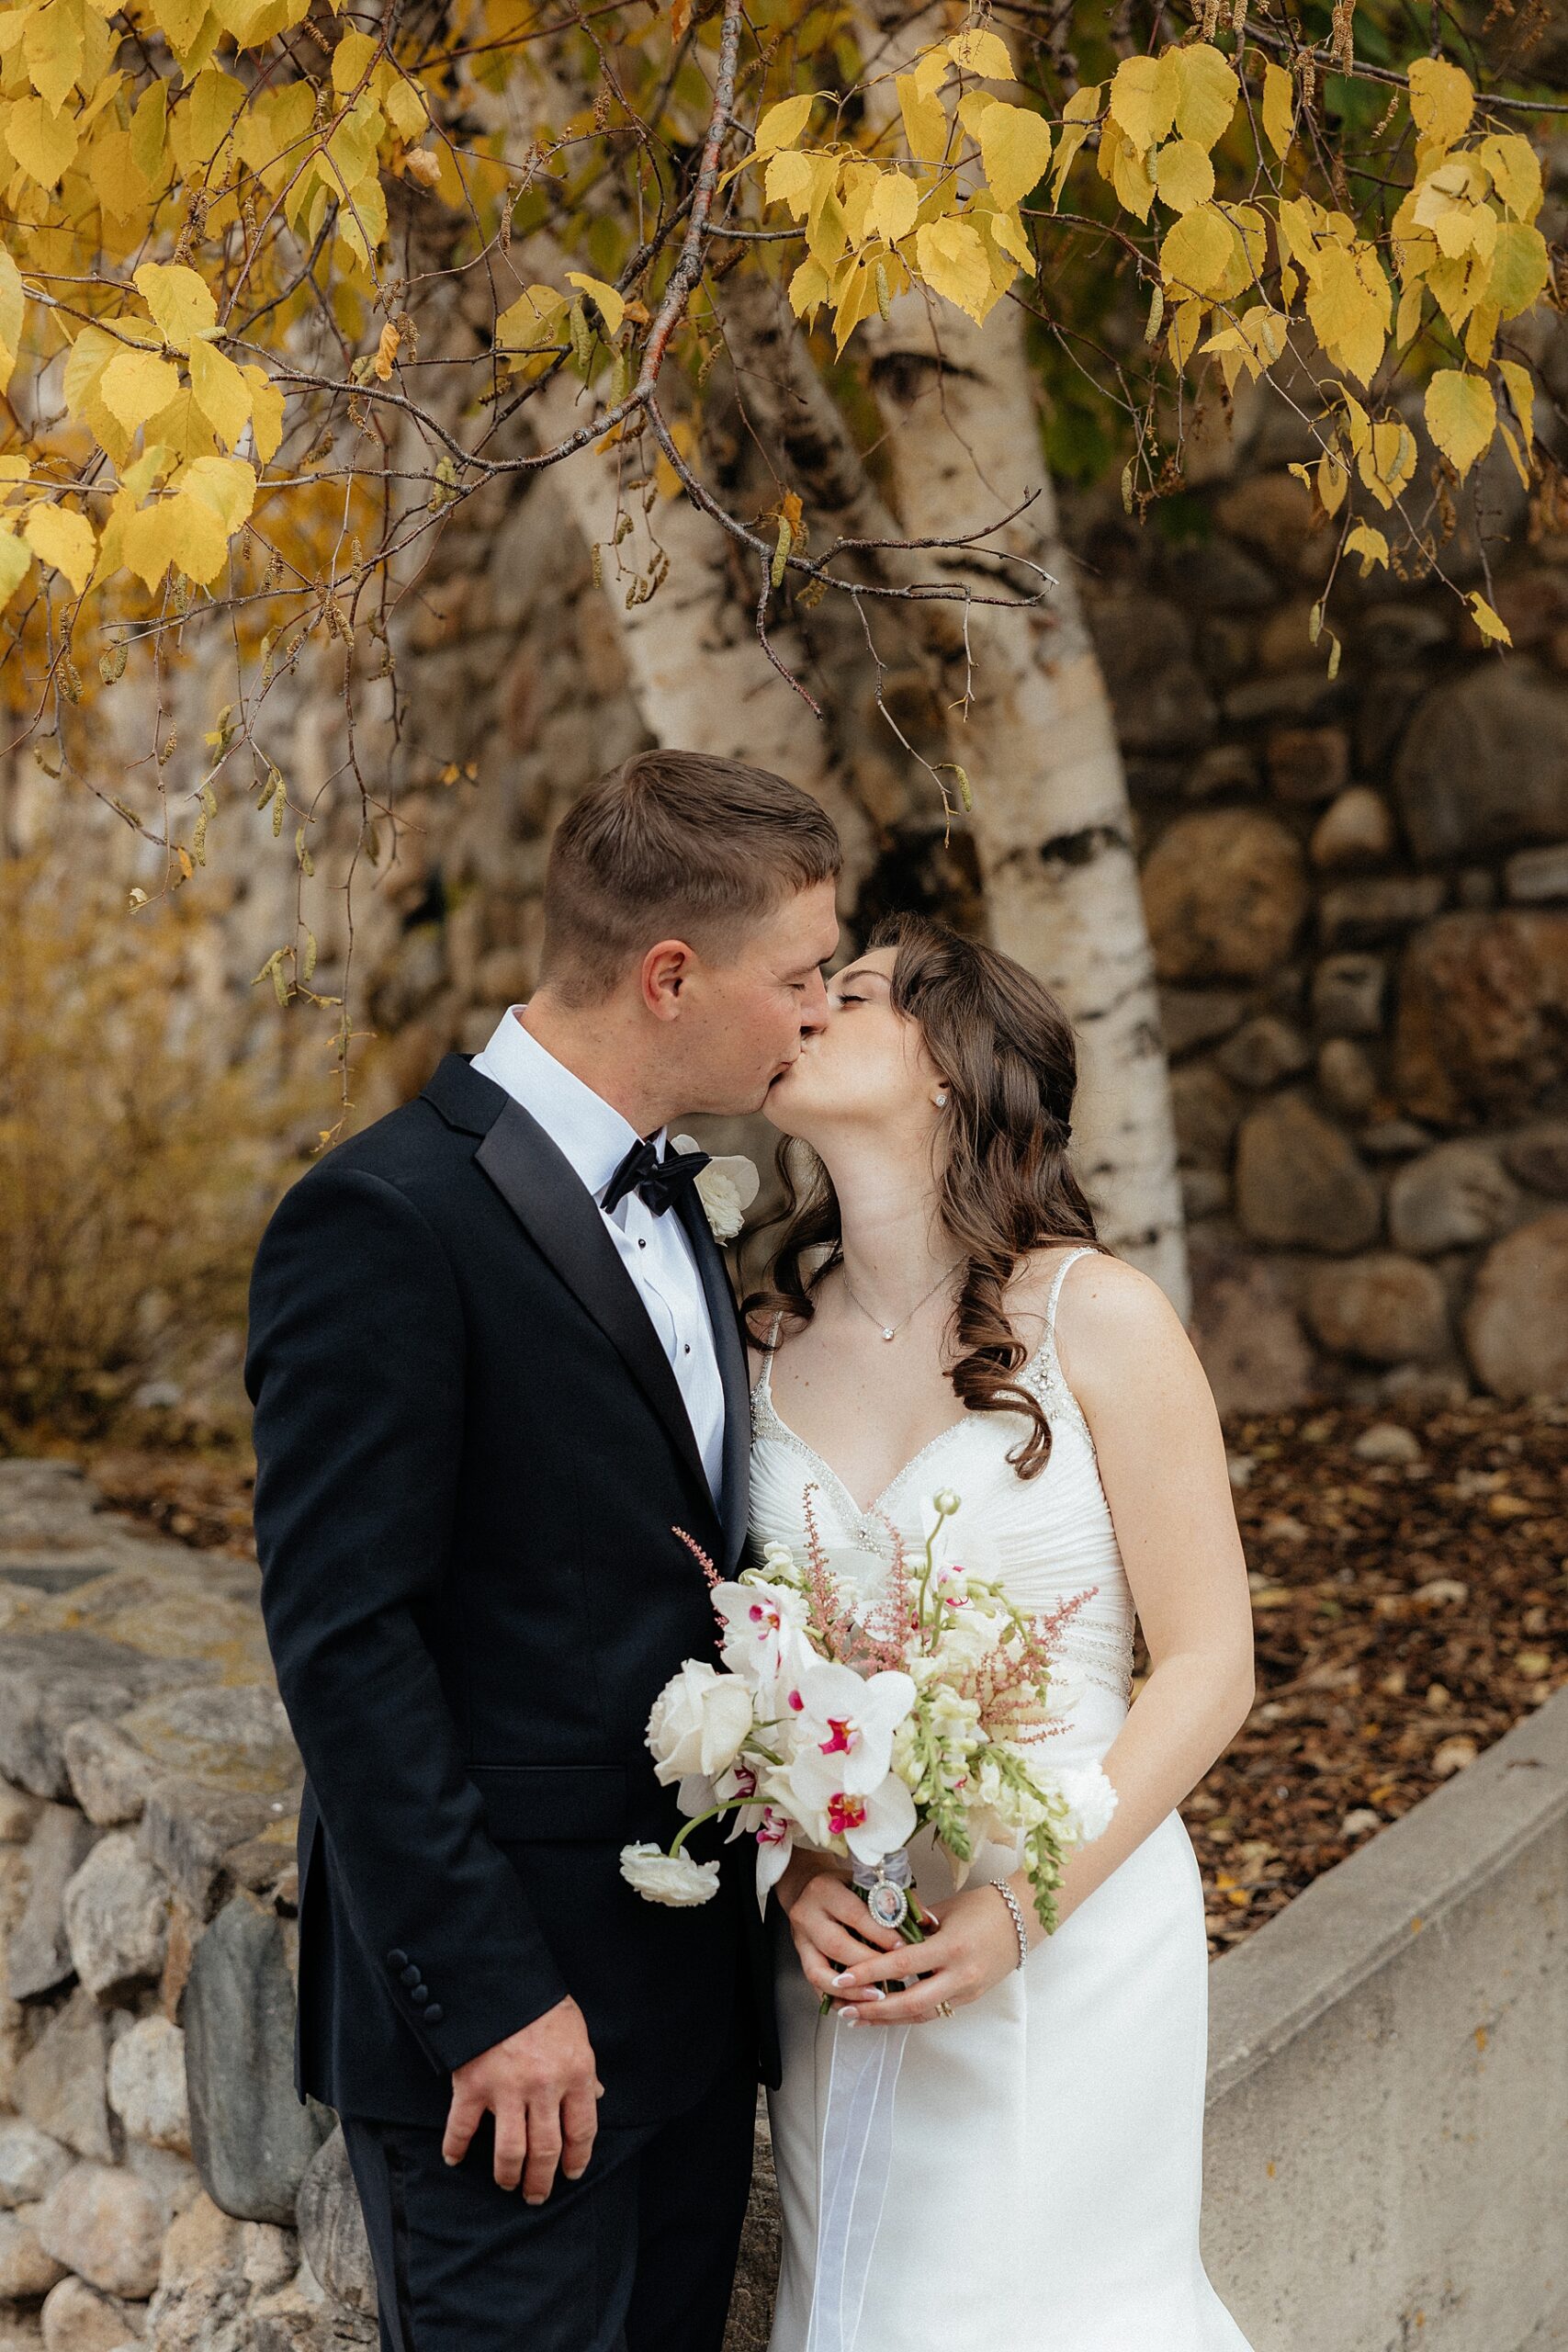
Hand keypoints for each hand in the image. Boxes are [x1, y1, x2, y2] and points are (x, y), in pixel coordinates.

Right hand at [442, 1996, 602, 2199]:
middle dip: (541, 2180)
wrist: (502, 1977)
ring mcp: (507, 2089)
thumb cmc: (543, 2005)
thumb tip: (594, 2097)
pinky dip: (455, 2148)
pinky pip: (461, 2129)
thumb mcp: (576, 2032)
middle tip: (536, 2195)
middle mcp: (543, 2087)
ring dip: (508, 2175)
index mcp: (575, 2073)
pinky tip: (454, 2159)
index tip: (572, 2172)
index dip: (577, 2158)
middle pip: (546, 2151)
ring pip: (510, 2152)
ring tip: (507, 2183)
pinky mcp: (473, 2085)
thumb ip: (583, 2069)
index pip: (581, 2131)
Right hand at [777, 1854, 904, 2004]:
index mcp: (826, 1890)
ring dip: (851, 1990)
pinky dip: (837, 1998)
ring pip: (820, 1972)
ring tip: (877, 1997)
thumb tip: (927, 1920)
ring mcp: (800, 1940)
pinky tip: (857, 2005)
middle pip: (837, 1946)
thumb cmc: (843, 1886)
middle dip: (869, 1966)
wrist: (807, 1888)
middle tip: (896, 1976)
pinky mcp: (800, 1958)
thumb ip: (896, 1899)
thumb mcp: (865, 1883)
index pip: (855, 1915)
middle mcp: (808, 1915)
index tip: (903, 1949)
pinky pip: (815, 1985)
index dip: (880, 1934)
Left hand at [828, 1884, 1026, 2024]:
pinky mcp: (969, 1999)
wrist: (1022, 1920)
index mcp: (951, 1947)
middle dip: (874, 2008)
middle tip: (844, 2007)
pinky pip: (934, 2012)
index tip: (843, 1977)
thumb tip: (880, 1933)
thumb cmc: (982, 1907)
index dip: (870, 1972)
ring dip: (887, 2018)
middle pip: (910, 2002)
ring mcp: (966, 1991)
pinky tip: (886, 2015)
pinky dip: (907, 2015)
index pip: (903, 1965)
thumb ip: (913, 1925)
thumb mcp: (944, 1910)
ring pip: (921, 2014)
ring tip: (857, 2017)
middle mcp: (959, 1975)